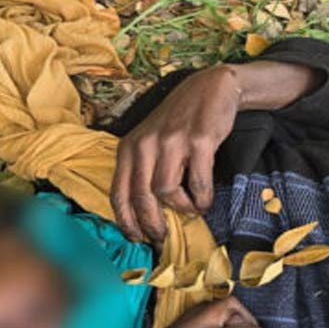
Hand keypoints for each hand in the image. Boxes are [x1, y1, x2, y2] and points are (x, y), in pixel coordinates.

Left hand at [111, 65, 240, 242]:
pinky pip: (197, 183)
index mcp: (129, 147)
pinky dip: (202, 199)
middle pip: (141, 198)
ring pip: (166, 192)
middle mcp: (145, 144)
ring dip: (181, 210)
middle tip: (163, 238)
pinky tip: (204, 201)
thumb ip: (142, 171)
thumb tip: (143, 215)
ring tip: (192, 210)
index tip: (137, 239)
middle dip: (152, 225)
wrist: (210, 88)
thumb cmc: (178, 122)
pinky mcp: (198, 141)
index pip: (119, 194)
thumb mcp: (150, 141)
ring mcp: (171, 141)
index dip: (126, 223)